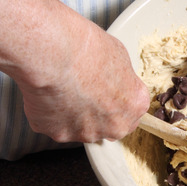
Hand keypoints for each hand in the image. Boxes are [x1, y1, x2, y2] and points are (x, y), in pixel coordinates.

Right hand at [17, 23, 150, 142]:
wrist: (58, 56)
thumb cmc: (88, 51)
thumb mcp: (119, 57)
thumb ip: (121, 80)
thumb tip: (115, 80)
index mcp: (134, 105)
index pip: (132, 110)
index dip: (118, 99)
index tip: (108, 90)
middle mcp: (115, 126)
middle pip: (109, 124)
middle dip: (99, 112)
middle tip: (85, 90)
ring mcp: (87, 133)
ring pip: (82, 127)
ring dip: (75, 114)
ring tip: (65, 89)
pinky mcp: (60, 134)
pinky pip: (57, 125)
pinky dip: (53, 114)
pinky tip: (51, 95)